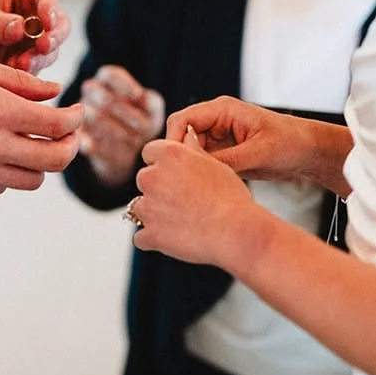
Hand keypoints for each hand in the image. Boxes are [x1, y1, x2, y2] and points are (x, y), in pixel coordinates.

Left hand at [0, 0, 70, 72]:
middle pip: (58, 23)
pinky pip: (36, 66)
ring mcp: (32, 37)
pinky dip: (28, 71)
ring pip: (50, 49)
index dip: (50, 6)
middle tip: (43, 46)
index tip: (47, 22)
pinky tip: (15, 71)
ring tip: (22, 63)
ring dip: (40, 57)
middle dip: (53, 36)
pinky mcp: (26, 59)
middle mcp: (34, 11)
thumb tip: (21, 29)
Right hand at [0, 56, 84, 199]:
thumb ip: (19, 82)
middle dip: (69, 147)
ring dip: (38, 164)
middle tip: (67, 136)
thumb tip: (55, 92)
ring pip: (30, 181)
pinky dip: (3, 175)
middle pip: (53, 161)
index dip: (75, 119)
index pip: (56, 126)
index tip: (76, 112)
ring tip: (30, 146)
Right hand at [79, 65, 164, 185]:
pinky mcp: (80, 136)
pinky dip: (94, 144)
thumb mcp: (152, 111)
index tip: (137, 95)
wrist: (127, 149)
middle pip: (103, 97)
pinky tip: (111, 149)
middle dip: (125, 113)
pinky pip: (83, 138)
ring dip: (117, 130)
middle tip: (142, 127)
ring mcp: (83, 114)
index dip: (123, 84)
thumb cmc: (142, 121)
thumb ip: (152, 103)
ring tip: (133, 140)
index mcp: (108, 80)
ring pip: (93, 116)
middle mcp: (91, 94)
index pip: (110, 74)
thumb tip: (144, 98)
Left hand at [130, 127, 259, 268]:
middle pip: (144, 179)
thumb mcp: (216, 165)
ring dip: (153, 214)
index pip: (149, 152)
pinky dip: (153, 239)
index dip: (162, 163)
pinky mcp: (150, 235)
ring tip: (182, 221)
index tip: (176, 175)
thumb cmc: (231, 198)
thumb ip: (194, 150)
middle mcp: (152, 177)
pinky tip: (174, 239)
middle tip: (184, 201)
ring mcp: (148, 208)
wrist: (236, 231)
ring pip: (139, 208)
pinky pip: (141, 237)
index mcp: (169, 155)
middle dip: (158, 189)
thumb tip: (187, 134)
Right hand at [164, 97, 318, 185]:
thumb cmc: (290, 142)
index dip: (173, 141)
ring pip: (190, 153)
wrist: (309, 152)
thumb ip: (227, 160)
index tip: (175, 164)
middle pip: (181, 137)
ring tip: (198, 187)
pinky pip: (203, 163)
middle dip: (181, 158)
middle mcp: (216, 121)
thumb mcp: (258, 152)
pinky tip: (208, 188)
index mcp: (222, 110)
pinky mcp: (224, 153)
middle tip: (184, 181)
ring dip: (192, 168)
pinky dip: (203, 175)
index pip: (182, 120)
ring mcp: (219, 138)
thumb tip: (198, 170)